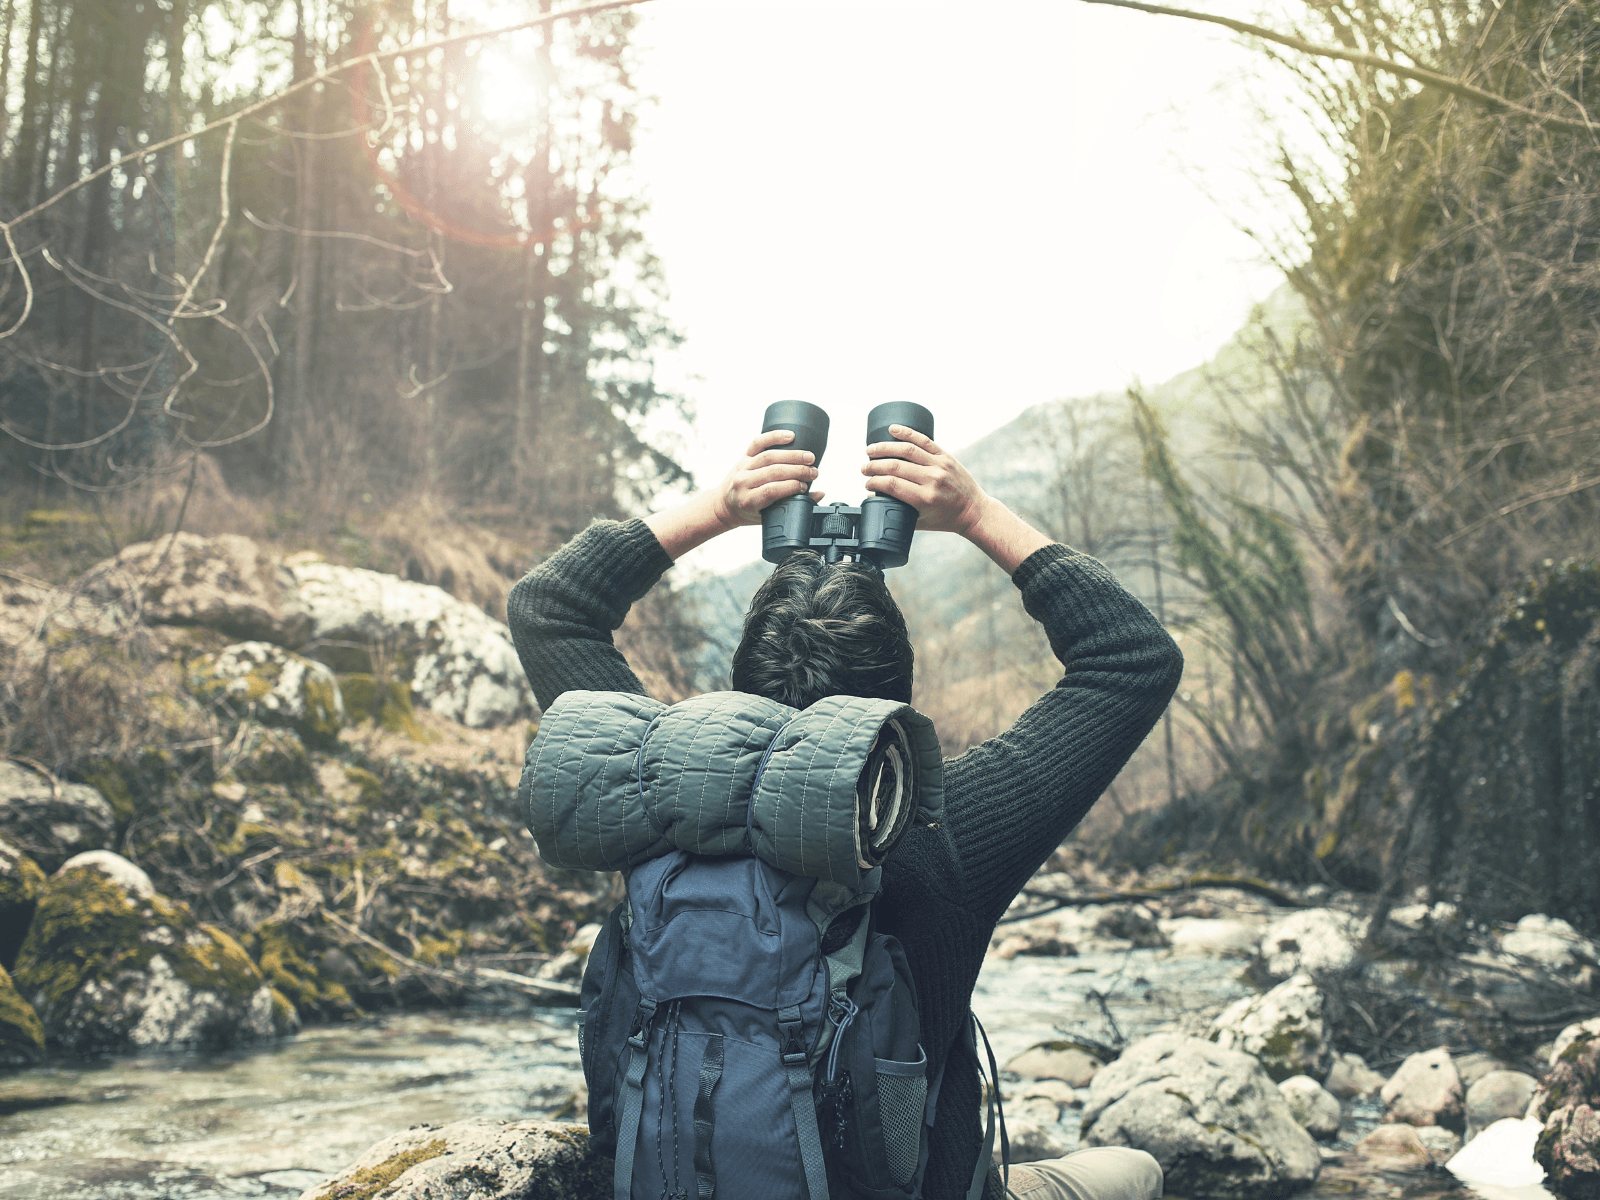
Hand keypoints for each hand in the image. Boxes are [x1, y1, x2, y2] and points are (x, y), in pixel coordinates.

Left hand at [710, 429, 822, 528]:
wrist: (724, 505)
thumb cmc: (748, 512)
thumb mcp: (768, 515)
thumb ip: (793, 505)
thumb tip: (819, 494)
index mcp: (748, 500)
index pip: (772, 490)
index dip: (791, 486)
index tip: (805, 486)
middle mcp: (743, 482)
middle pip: (773, 471)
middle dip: (798, 470)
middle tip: (814, 471)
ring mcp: (742, 467)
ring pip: (769, 456)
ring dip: (792, 455)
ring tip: (809, 457)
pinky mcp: (744, 456)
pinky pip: (758, 442)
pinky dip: (774, 436)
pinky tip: (791, 436)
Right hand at [861, 425, 987, 534]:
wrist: (973, 512)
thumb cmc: (944, 519)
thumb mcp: (919, 521)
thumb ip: (895, 511)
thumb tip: (872, 498)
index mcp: (925, 498)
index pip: (891, 484)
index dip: (874, 482)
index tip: (867, 484)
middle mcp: (932, 479)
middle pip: (895, 466)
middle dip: (874, 466)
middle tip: (863, 468)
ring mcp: (940, 465)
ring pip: (907, 450)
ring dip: (884, 448)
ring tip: (870, 450)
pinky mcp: (946, 456)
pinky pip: (924, 440)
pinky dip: (907, 433)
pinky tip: (892, 429)